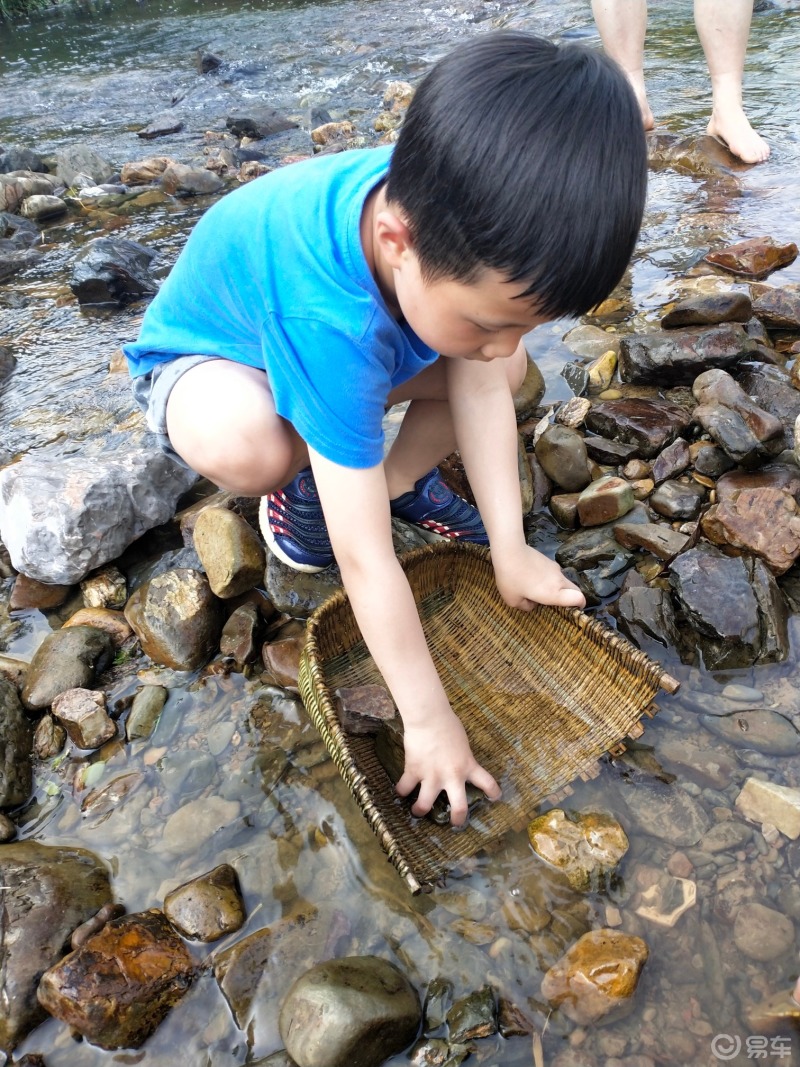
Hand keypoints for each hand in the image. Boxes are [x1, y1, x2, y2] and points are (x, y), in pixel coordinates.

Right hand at [395, 711, 500, 826]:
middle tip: (455, 823)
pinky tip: (400, 790)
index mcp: (468, 766)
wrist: (429, 718)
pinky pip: (404, 787)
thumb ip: (460, 756)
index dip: (493, 793)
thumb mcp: (461, 743)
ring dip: (420, 810)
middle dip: (458, 819)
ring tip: (418, 811)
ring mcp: (431, 777)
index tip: (495, 797)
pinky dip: (401, 790)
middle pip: (459, 807)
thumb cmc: (447, 724)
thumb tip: (455, 759)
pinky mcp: (413, 771)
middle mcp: (451, 776)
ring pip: (424, 804)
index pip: (487, 783)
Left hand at [493, 544, 585, 610]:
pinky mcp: (549, 561)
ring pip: (564, 582)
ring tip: (538, 589)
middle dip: (572, 597)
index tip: (573, 609)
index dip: (580, 605)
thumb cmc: (511, 578)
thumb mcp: (513, 600)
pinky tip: (533, 578)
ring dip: (558, 588)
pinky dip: (550, 579)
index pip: (579, 598)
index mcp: (554, 593)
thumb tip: (534, 603)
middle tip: (557, 603)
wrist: (509, 550)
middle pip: (576, 590)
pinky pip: (555, 574)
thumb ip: (527, 606)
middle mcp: (559, 581)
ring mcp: (555, 568)